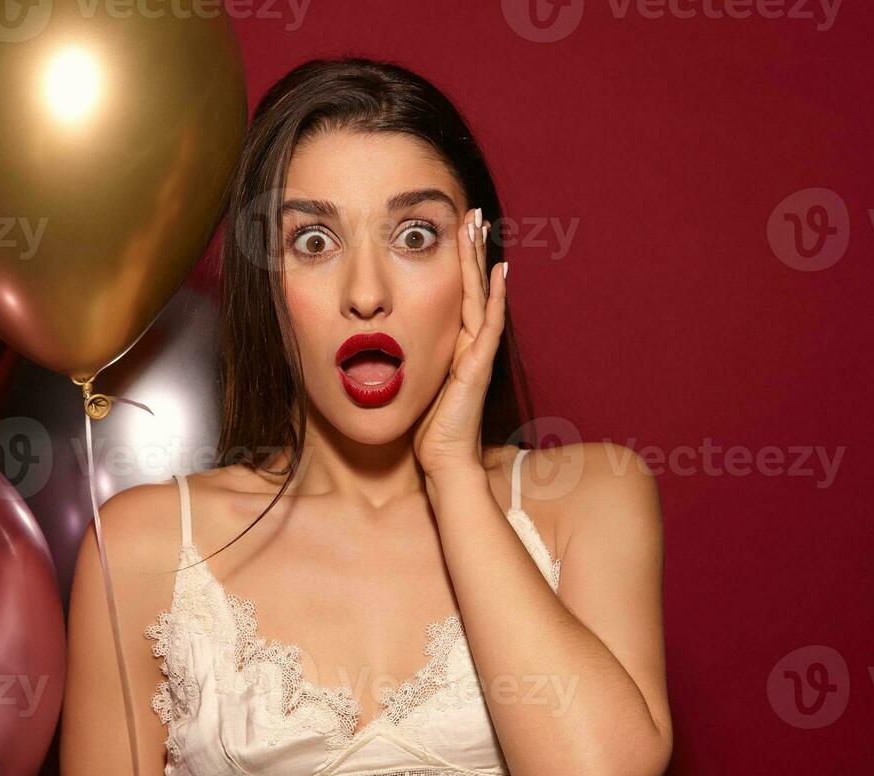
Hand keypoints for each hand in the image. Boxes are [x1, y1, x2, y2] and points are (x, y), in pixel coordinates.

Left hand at [412, 205, 507, 479]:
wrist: (443, 463)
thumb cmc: (425, 430)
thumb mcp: (408, 384)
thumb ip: (401, 361)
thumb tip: (373, 343)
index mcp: (454, 346)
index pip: (456, 295)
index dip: (456, 263)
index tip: (451, 230)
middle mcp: (470, 345)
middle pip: (472, 287)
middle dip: (471, 250)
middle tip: (471, 214)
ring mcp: (478, 354)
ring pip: (481, 297)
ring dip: (480, 261)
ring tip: (480, 228)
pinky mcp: (479, 367)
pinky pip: (490, 325)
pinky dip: (495, 299)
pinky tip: (500, 273)